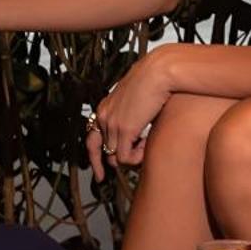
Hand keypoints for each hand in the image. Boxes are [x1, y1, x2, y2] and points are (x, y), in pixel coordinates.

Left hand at [87, 46, 177, 178]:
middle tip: (105, 178)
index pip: (91, 137)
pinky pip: (125, 157)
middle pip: (99, 151)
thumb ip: (131, 117)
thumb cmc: (155, 82)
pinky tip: (148, 143)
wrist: (159, 71)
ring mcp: (112, 123)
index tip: (100, 171)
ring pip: (114, 157)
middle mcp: (104, 116)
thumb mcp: (137, 102)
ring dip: (131, 156)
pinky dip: (137, 157)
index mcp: (105, 107)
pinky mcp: (124, 129)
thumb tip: (136, 135)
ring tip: (146, 145)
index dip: (94, 156)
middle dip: (104, 165)